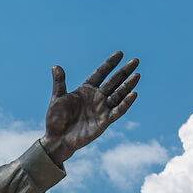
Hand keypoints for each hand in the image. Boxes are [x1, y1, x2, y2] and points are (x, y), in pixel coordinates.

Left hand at [40, 51, 138, 165]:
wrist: (57, 139)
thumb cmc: (56, 119)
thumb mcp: (57, 98)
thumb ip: (60, 83)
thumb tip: (56, 66)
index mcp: (86, 90)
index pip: (100, 74)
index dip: (110, 64)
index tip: (120, 53)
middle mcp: (96, 97)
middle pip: (113, 81)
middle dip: (124, 72)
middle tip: (135, 61)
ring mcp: (102, 108)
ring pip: (118, 94)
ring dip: (128, 85)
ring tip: (137, 75)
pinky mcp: (105, 121)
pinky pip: (118, 110)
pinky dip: (126, 103)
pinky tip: (134, 94)